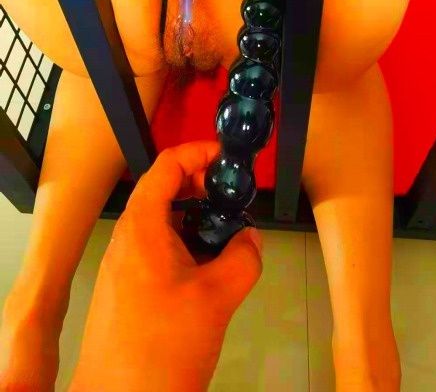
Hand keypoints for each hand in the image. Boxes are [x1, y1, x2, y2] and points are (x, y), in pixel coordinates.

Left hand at [69, 141, 262, 391]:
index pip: (167, 165)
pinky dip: (184, 249)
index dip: (199, 152)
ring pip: (162, 225)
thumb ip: (243, 258)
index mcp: (142, 226)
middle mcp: (127, 239)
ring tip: (228, 237)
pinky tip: (209, 273)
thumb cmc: (161, 345)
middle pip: (164, 192)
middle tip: (234, 199)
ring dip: (195, 222)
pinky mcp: (126, 293)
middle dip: (202, 189)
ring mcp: (123, 267)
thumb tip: (251, 239)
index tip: (229, 158)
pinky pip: (157, 253)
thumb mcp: (217, 297)